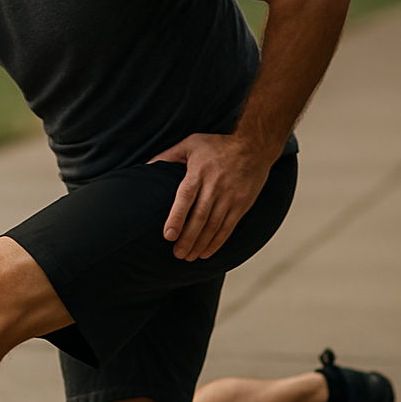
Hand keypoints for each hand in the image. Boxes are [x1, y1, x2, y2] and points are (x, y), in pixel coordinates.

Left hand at [148, 133, 272, 261]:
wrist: (254, 146)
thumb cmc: (217, 145)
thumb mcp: (190, 144)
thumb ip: (168, 156)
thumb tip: (145, 167)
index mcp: (199, 172)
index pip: (186, 197)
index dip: (177, 218)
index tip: (168, 235)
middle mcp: (215, 186)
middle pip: (200, 217)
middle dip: (187, 238)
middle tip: (176, 254)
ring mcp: (230, 197)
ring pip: (214, 226)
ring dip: (200, 244)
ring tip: (188, 257)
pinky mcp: (241, 205)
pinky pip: (228, 227)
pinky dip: (217, 242)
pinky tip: (206, 252)